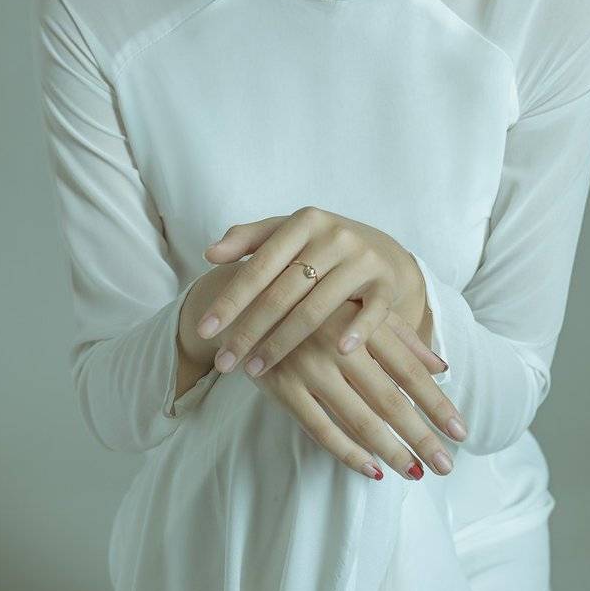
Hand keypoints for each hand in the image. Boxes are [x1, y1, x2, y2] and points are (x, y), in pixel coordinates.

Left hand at [197, 206, 433, 374]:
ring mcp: (362, 260)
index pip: (259, 266)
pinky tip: (338, 352)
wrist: (380, 249)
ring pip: (316, 308)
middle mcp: (335, 236)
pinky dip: (357, 330)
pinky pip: (371, 311)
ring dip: (283, 343)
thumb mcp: (285, 233)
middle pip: (282, 292)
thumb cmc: (319, 246)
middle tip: (224, 362)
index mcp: (304, 221)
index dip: (230, 299)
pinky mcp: (385, 283)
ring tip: (255, 369)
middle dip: (249, 330)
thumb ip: (247, 239)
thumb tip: (209, 253)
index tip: (205, 330)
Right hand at [248, 295, 460, 479]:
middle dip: (420, 436)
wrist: (247, 298)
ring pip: (358, 419)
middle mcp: (338, 345)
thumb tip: (442, 366)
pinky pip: (320, 428)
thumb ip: (400, 337)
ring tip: (415, 472)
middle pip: (389, 400)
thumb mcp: (357, 308)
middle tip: (446, 465)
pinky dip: (347, 452)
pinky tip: (372, 469)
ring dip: (390, 450)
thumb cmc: (314, 304)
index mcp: (362, 322)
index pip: (409, 371)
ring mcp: (308, 368)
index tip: (461, 432)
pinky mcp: (282, 387)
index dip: (436, 403)